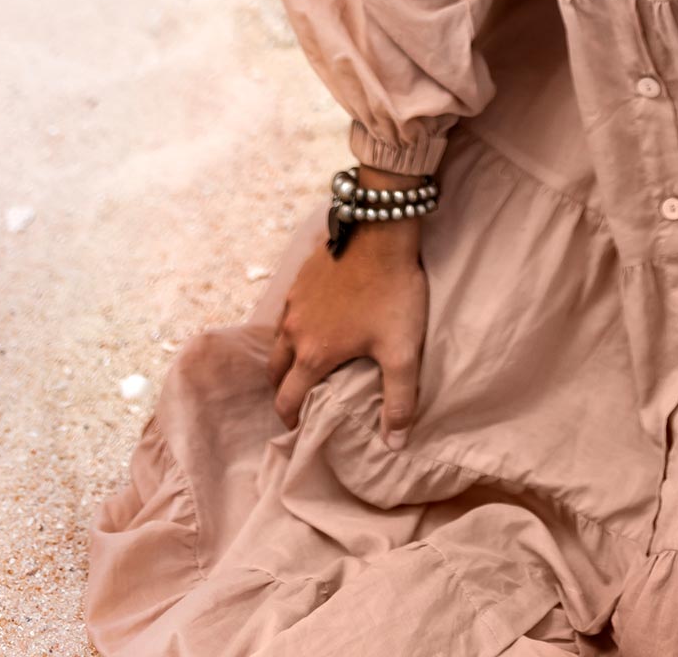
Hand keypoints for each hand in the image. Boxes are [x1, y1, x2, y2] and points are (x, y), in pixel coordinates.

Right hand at [265, 223, 427, 445]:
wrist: (380, 232)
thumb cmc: (392, 293)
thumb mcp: (402, 351)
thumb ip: (399, 400)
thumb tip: (395, 444)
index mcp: (313, 355)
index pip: (287, 399)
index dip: (289, 420)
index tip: (297, 429)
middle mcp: (294, 330)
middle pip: (274, 370)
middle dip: (281, 388)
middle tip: (297, 398)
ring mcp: (294, 301)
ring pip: (277, 338)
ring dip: (284, 355)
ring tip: (302, 361)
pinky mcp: (300, 277)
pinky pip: (287, 310)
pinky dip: (291, 325)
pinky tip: (312, 319)